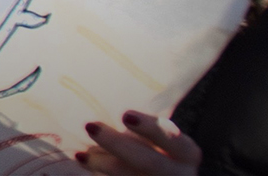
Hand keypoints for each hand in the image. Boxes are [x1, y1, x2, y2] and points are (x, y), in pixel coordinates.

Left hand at [79, 110, 198, 173]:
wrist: (158, 174)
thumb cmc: (150, 147)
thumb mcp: (155, 137)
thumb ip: (139, 126)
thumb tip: (102, 99)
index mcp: (186, 153)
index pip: (173, 139)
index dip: (151, 128)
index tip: (125, 116)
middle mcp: (179, 173)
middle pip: (150, 162)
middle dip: (118, 145)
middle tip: (91, 126)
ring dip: (103, 165)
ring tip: (81, 154)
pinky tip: (83, 163)